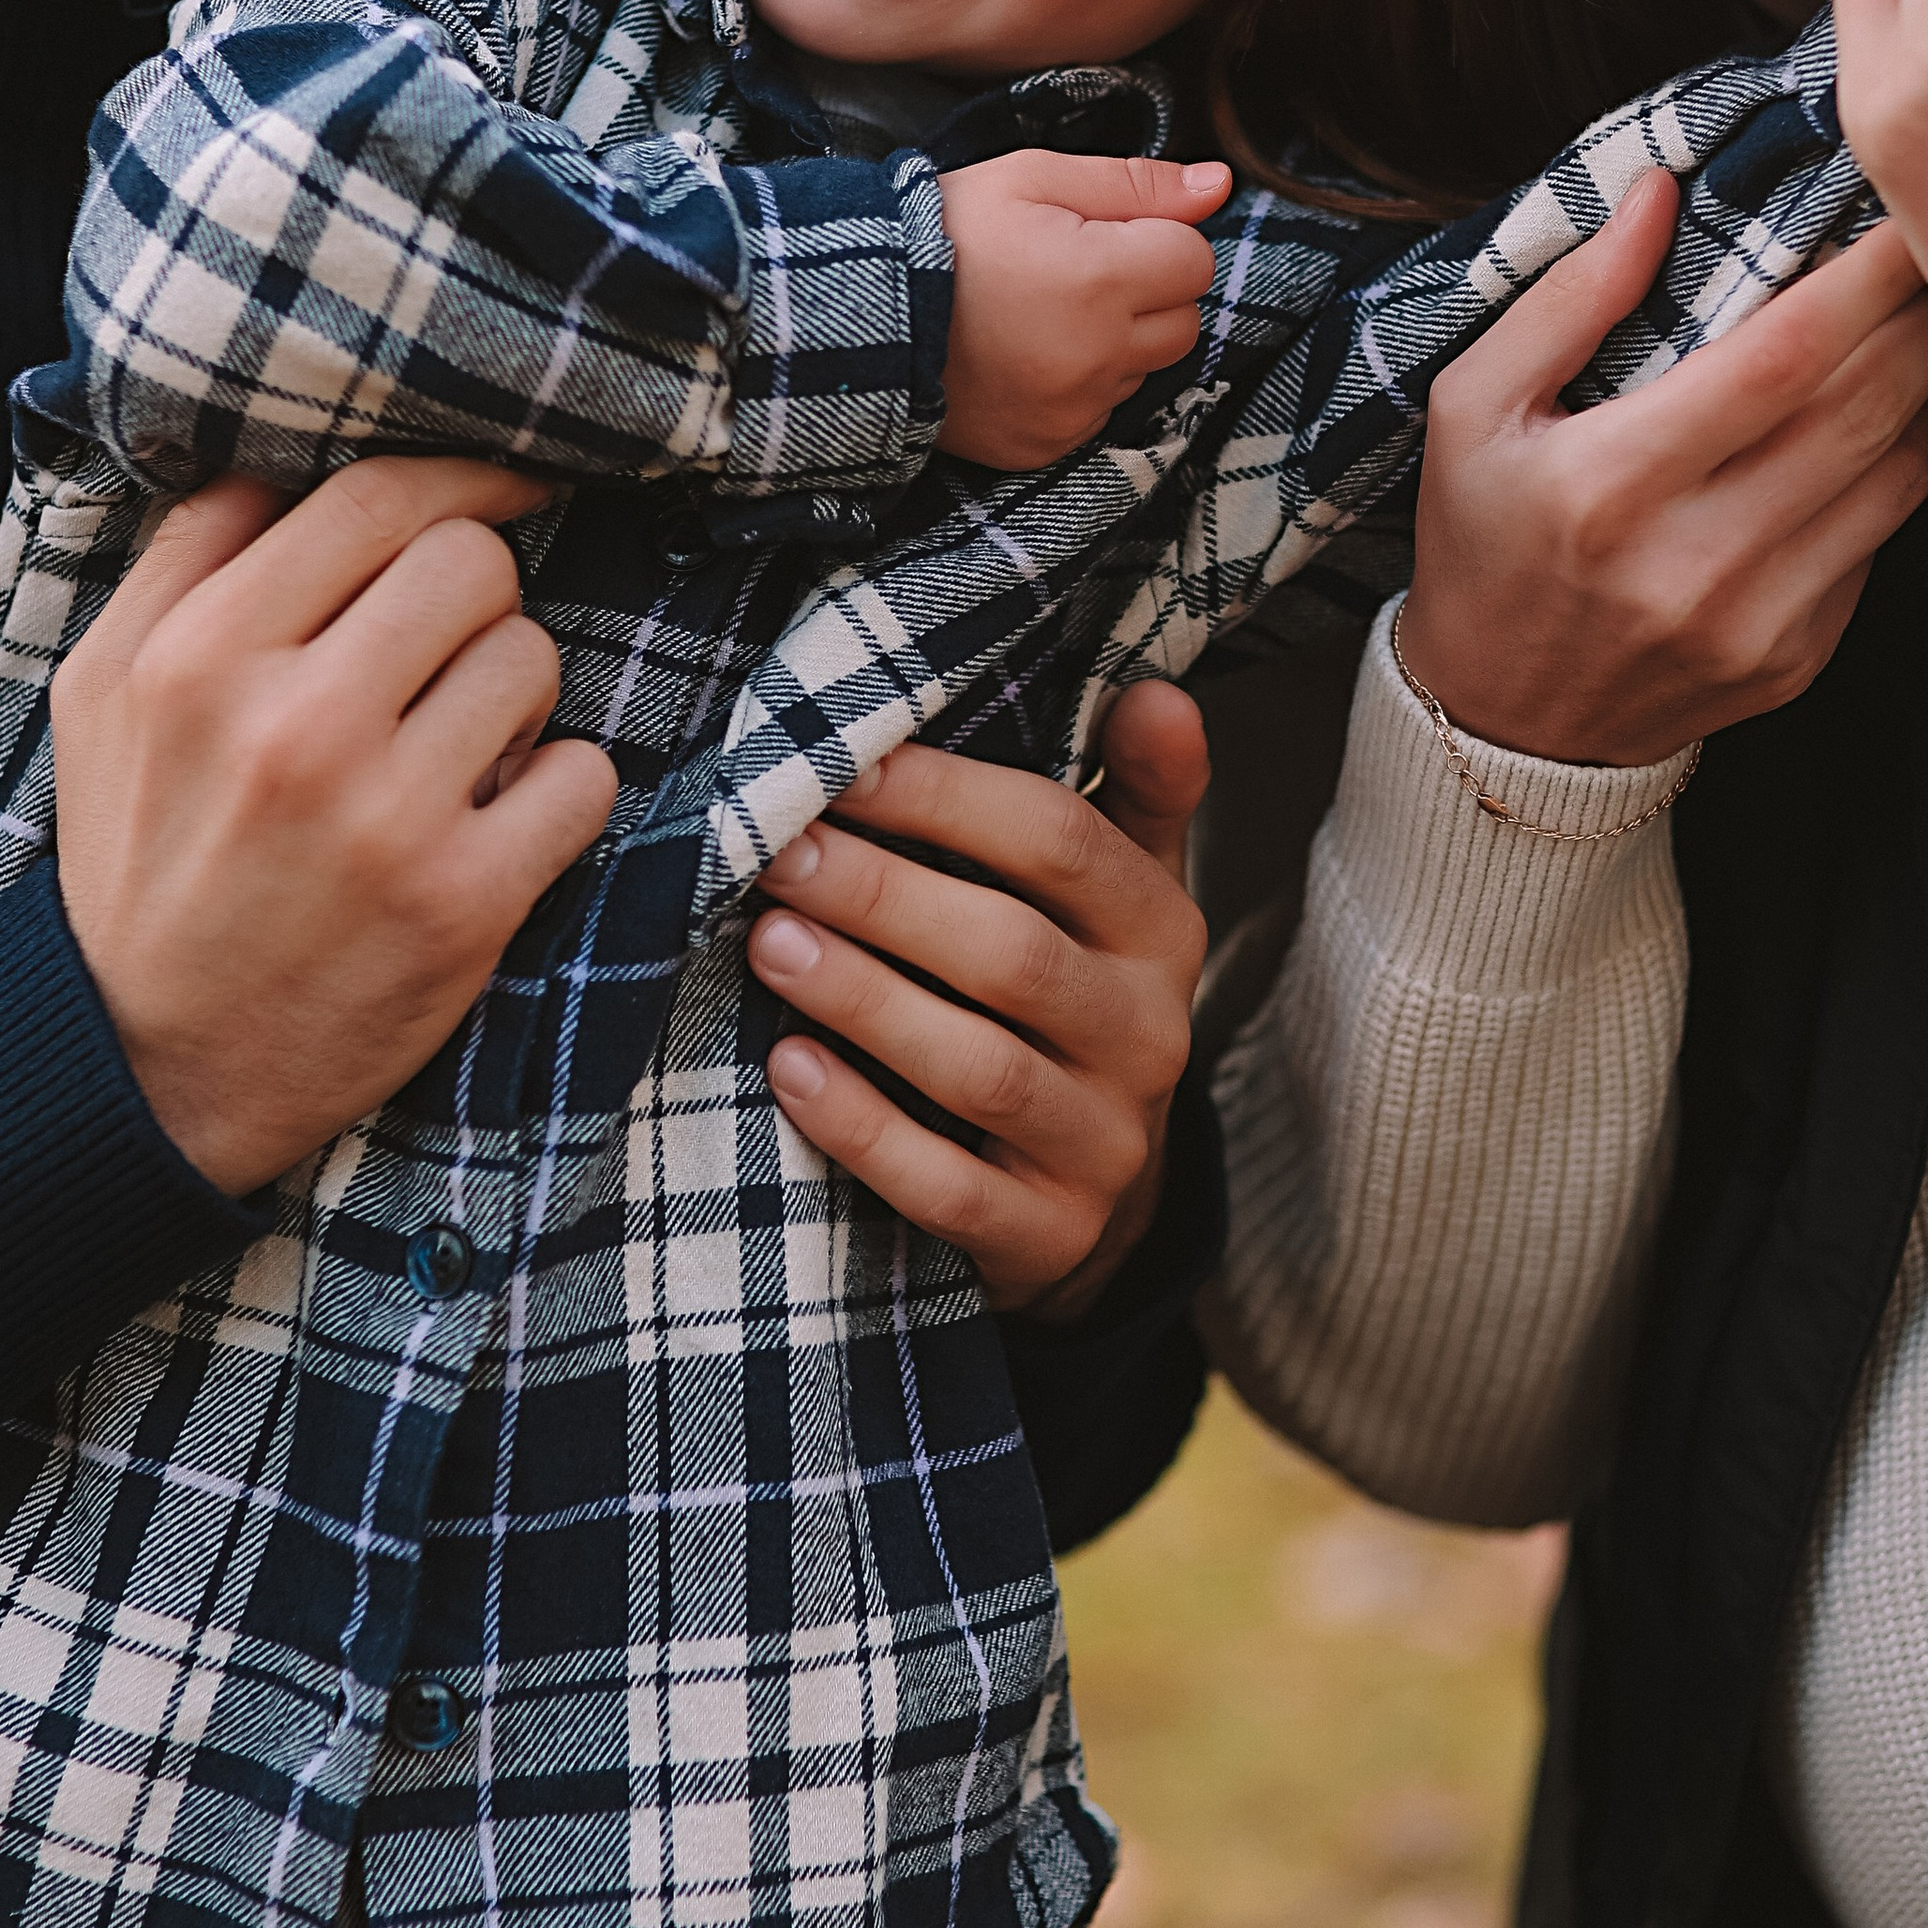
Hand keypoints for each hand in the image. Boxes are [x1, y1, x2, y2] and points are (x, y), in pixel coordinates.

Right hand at [53, 459, 618, 1193]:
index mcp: (198, 658)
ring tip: (449, 753)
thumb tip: (292, 457)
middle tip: (440, 659)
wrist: (152, 1064)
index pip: (372, 501)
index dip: (460, 478)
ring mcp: (386, 818)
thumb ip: (188, 561)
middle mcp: (292, 728)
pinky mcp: (465, 901)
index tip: (505, 485)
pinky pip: (582, 774)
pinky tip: (493, 821)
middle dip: (475, 599)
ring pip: (532, 659)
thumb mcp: (107, 694)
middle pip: (470, 564)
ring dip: (510, 698)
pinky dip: (556, 791)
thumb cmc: (141, 859)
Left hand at [745, 682, 1211, 1316]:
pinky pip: (950, 1188)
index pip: (1064, 844)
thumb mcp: (1117, 895)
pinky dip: (864, 1130)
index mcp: (1161, 932)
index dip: (950, 798)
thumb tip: (1154, 691)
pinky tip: (788, 1072)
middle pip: (1014, 954)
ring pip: (980, 1069)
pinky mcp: (1047, 1236)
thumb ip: (1129, 792)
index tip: (843, 761)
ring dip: (865, 1000)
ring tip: (766, 943)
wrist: (1091, 1201)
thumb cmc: (1069, 1001)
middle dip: (885, 896)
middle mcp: (1149, 1037)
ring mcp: (1101, 1146)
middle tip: (775, 852)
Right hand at [936, 151, 1231, 469]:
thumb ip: (1135, 183)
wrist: (864, 314)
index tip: (1101, 233)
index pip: (1194, 260)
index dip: (1156, 237)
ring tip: (1044, 313)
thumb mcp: (1032, 178)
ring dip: (1116, 340)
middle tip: (1076, 271)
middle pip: (1184, 321)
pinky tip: (1028, 355)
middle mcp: (1097, 355)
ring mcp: (1073, 409)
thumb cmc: (946, 232)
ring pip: (1145, 368)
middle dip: (1148, 292)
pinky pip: (1101, 411)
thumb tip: (1218, 185)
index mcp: (1101, 279)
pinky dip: (1081, 384)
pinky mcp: (1048, 444)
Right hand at [1402, 170, 1927, 765]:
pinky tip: (1901, 409)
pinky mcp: (1796, 660)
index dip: (1864, 278)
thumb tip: (1660, 193)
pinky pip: (1881, 540)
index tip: (1907, 211)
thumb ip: (1566, 299)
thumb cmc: (1483, 548)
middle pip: (1863, 410)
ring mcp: (1757, 622)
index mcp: (1611, 488)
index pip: (1781, 359)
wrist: (1500, 729)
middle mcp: (1695, 563)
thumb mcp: (1472, 410)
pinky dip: (1904, 461)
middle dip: (1927, 313)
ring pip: (1897, 476)